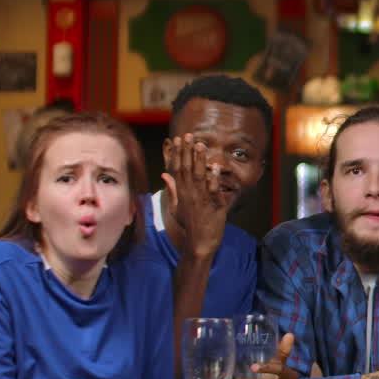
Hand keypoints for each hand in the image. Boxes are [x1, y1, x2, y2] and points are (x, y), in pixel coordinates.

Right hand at [162, 133, 227, 258]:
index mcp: (181, 193)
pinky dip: (214, 178)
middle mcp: (189, 194)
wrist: (199, 243)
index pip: (177, 169)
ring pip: (199, 176)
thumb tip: (164, 174)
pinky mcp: (215, 206)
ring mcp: (202, 199)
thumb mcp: (176, 207)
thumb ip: (171, 189)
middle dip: (186, 151)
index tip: (176, 140)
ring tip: (199, 144)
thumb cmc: (189, 225)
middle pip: (186, 169)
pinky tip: (214, 167)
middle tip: (187, 135)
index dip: (177, 153)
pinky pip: (214, 190)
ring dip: (199, 160)